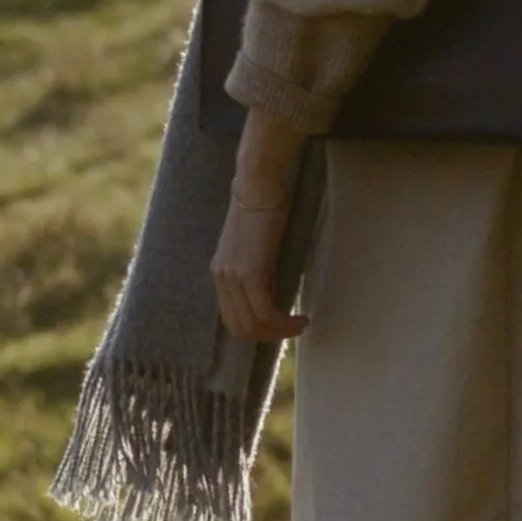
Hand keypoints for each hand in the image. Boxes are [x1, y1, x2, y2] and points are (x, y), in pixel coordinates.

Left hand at [213, 108, 307, 344]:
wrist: (258, 184)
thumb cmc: (263, 206)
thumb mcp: (256, 246)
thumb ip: (258, 270)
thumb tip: (272, 291)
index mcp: (220, 272)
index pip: (231, 318)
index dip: (256, 330)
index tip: (279, 326)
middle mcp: (221, 278)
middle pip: (239, 328)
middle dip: (268, 337)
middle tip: (292, 330)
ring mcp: (233, 277)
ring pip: (252, 325)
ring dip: (279, 332)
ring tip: (300, 325)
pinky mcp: (250, 273)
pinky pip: (265, 312)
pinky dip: (284, 323)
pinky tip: (301, 318)